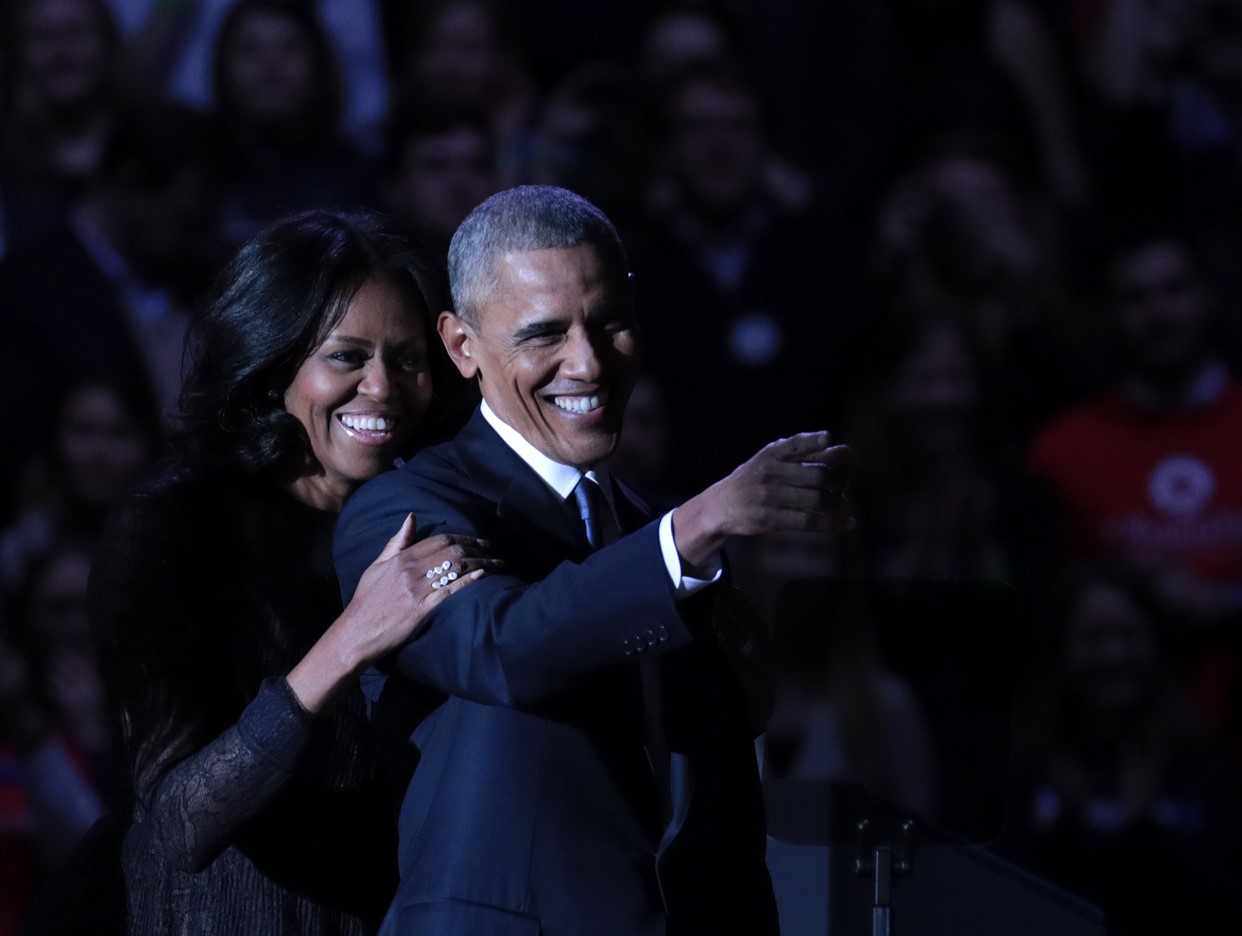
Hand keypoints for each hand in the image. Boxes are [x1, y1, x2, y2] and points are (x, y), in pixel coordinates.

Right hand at [337, 513, 501, 668]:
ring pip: (455, 569)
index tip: (479, 539)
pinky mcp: (422, 610)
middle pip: (452, 552)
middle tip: (492, 549)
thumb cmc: (367, 599)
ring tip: (497, 563)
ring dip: (480, 563)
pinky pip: (450, 591)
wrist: (357, 632)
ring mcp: (418, 591)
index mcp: (402, 559)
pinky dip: (468, 581)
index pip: (439, 540)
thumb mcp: (377, 566)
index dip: (463, 537)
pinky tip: (483, 575)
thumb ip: (396, 542)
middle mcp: (411, 571)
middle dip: (477, 548)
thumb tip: (411, 516)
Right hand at [673, 432, 853, 567]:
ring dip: (836, 502)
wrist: (722, 504)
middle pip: (816, 476)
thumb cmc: (758, 478)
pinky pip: (809, 522)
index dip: (814, 441)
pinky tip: (848, 523)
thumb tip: (846, 452)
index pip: (796, 444)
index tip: (829, 439)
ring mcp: (769, 498)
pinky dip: (833, 524)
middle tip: (842, 484)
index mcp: (771, 454)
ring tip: (840, 501)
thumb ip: (809, 454)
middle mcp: (769, 473)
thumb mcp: (775, 460)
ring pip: (815, 500)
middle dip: (837, 481)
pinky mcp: (771, 520)